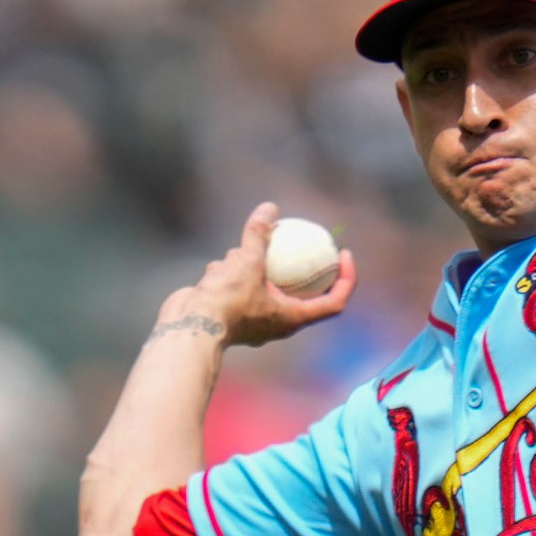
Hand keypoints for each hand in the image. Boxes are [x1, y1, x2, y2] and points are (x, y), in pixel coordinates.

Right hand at [153, 203, 357, 351]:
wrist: (189, 326)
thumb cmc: (226, 301)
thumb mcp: (247, 261)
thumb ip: (259, 234)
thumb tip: (269, 209)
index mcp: (292, 318)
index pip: (334, 302)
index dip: (347, 279)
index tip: (343, 254)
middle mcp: (277, 323)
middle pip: (299, 292)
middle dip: (295, 267)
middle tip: (295, 241)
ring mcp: (255, 320)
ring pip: (263, 286)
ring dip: (253, 267)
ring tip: (238, 254)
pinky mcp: (233, 316)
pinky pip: (239, 289)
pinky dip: (231, 275)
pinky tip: (217, 266)